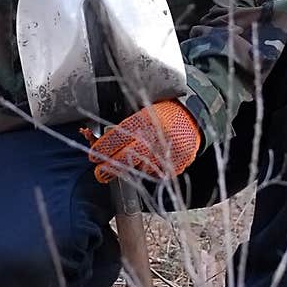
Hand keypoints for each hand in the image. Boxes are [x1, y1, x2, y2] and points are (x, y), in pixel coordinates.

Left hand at [84, 99, 201, 184]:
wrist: (192, 118)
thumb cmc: (163, 113)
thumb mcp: (143, 112)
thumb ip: (126, 127)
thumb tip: (101, 143)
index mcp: (144, 121)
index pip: (117, 138)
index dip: (102, 149)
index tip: (93, 155)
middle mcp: (154, 138)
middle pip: (125, 158)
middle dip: (109, 168)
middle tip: (99, 173)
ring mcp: (165, 154)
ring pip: (139, 169)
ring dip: (129, 170)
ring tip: (125, 166)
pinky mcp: (174, 166)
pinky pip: (155, 174)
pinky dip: (149, 171)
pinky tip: (148, 163)